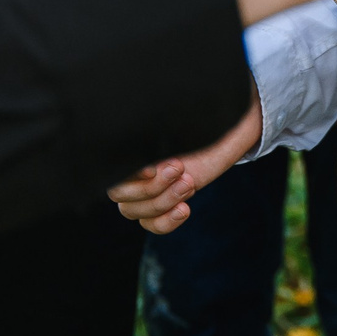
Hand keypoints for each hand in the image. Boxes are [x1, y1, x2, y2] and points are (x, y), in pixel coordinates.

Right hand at [110, 94, 262, 232]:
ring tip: (190, 182)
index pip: (109, 171)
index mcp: (129, 146)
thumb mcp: (181, 114)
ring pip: (135, 212)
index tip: (154, 166)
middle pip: (120, 196)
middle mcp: (132, 169)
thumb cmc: (201, 114)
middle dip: (151, 187)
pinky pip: (152, 225)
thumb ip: (161, 121)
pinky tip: (185, 209)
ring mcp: (146, 189)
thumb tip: (139, 110)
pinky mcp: (165, 203)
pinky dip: (166, 222)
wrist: (227, 127)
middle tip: (180, 168)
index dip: (128, 175)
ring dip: (163, 201)